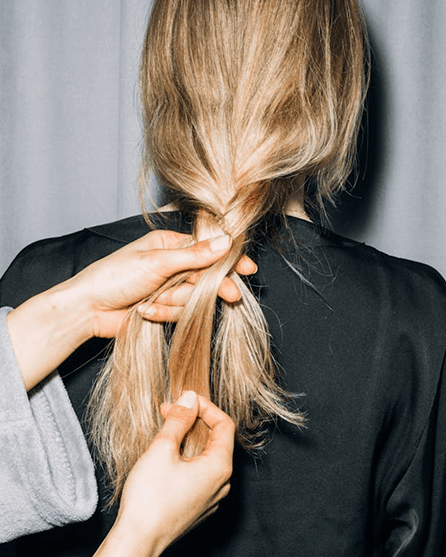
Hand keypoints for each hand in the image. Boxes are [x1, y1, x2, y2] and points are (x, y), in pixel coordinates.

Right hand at [47, 391, 233, 556]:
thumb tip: (190, 399)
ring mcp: (212, 497)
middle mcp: (222, 483)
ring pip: (207, 458)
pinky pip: (200, 475)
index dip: (204, 407)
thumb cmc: (150, 497)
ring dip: (189, 440)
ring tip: (164, 433)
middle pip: (217, 440)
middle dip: (193, 422)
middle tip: (167, 413)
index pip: (224, 424)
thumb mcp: (162, 449)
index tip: (182, 401)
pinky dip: (187, 459)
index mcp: (220, 466)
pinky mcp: (199, 507)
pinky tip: (166, 459)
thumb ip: (179, 420)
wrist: (139, 542)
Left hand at [68, 229, 255, 337]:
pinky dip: (163, 314)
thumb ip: (194, 256)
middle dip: (211, 286)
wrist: (88, 309)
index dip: (227, 259)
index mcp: (168, 245)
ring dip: (174, 302)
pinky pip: (178, 314)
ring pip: (192, 297)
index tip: (247, 267)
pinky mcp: (162, 310)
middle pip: (205, 275)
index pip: (206, 249)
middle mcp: (170, 265)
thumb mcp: (157, 262)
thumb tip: (225, 242)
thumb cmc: (114, 277)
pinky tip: (144, 311)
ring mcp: (166, 288)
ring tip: (150, 301)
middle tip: (231, 295)